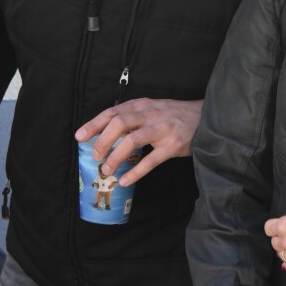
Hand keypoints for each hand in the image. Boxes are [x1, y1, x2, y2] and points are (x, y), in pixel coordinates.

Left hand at [75, 98, 202, 185]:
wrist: (205, 118)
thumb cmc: (174, 116)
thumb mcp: (153, 109)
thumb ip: (134, 117)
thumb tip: (106, 133)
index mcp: (143, 105)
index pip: (113, 111)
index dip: (95, 124)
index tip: (80, 136)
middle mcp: (151, 114)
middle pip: (120, 122)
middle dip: (103, 140)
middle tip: (95, 155)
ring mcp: (162, 129)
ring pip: (133, 140)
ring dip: (116, 156)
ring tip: (107, 170)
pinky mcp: (172, 146)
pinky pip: (151, 160)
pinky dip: (136, 172)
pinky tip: (125, 180)